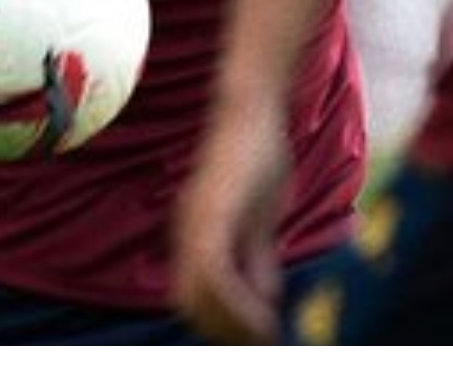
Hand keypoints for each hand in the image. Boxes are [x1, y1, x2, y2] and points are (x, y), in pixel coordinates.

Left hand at [170, 105, 293, 343]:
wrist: (252, 107)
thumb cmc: (259, 155)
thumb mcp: (261, 218)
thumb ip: (258, 258)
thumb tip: (265, 300)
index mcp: (194, 235)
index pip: (195, 297)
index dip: (223, 324)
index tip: (258, 339)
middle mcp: (186, 234)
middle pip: (189, 306)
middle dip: (226, 332)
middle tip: (263, 344)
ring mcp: (194, 225)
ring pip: (197, 298)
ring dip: (232, 325)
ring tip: (266, 337)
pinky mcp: (210, 216)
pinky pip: (214, 275)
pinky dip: (236, 303)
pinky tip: (264, 315)